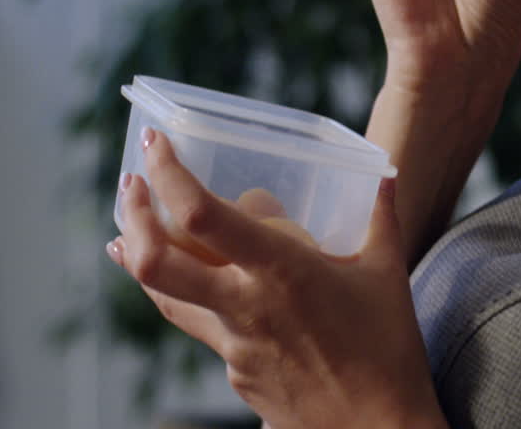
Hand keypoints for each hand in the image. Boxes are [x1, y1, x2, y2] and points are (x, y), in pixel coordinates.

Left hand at [106, 128, 446, 428]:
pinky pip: (202, 327)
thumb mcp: (388, 273)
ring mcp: (233, 345)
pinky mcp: (234, 373)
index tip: (156, 146)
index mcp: (282, 272)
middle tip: (131, 184)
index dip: (168, 176)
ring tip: (130, 232)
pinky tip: (198, 289)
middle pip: (154, 262)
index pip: (202, 217)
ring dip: (141, 257)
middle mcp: (245, 306)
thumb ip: (381, 217)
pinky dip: (188, 298)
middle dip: (132, 215)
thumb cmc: (390, 350)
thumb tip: (382, 176)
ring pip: (165, 297)